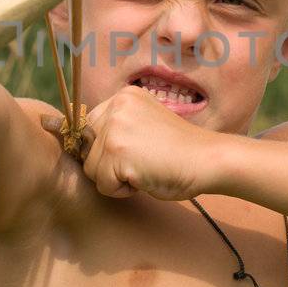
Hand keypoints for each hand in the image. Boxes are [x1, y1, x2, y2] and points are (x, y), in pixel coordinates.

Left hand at [52, 85, 222, 199]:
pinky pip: (103, 185)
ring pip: (92, 169)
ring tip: (146, 169)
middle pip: (87, 149)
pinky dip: (123, 190)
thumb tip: (78, 145)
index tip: (135, 153)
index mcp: (124, 96)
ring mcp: (114, 127)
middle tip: (143, 162)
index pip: (90, 128)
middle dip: (109, 164)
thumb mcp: (145, 125)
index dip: (106, 149)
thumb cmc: (181, 152)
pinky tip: (146, 178)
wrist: (208, 160)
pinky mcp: (115, 151)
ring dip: (116, 178)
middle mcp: (116, 106)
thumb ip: (119, 128)